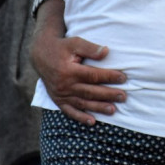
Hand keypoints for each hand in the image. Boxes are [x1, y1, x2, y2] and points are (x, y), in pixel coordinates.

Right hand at [31, 0, 127, 124]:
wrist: (41, 55)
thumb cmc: (61, 47)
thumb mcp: (75, 42)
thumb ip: (90, 48)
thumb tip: (106, 52)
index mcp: (69, 71)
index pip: (93, 75)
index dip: (109, 77)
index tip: (123, 78)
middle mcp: (64, 85)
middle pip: (90, 91)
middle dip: (108, 94)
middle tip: (123, 96)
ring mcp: (60, 94)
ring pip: (82, 103)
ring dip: (98, 108)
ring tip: (113, 110)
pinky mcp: (58, 100)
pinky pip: (70, 111)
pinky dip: (80, 117)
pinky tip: (92, 122)